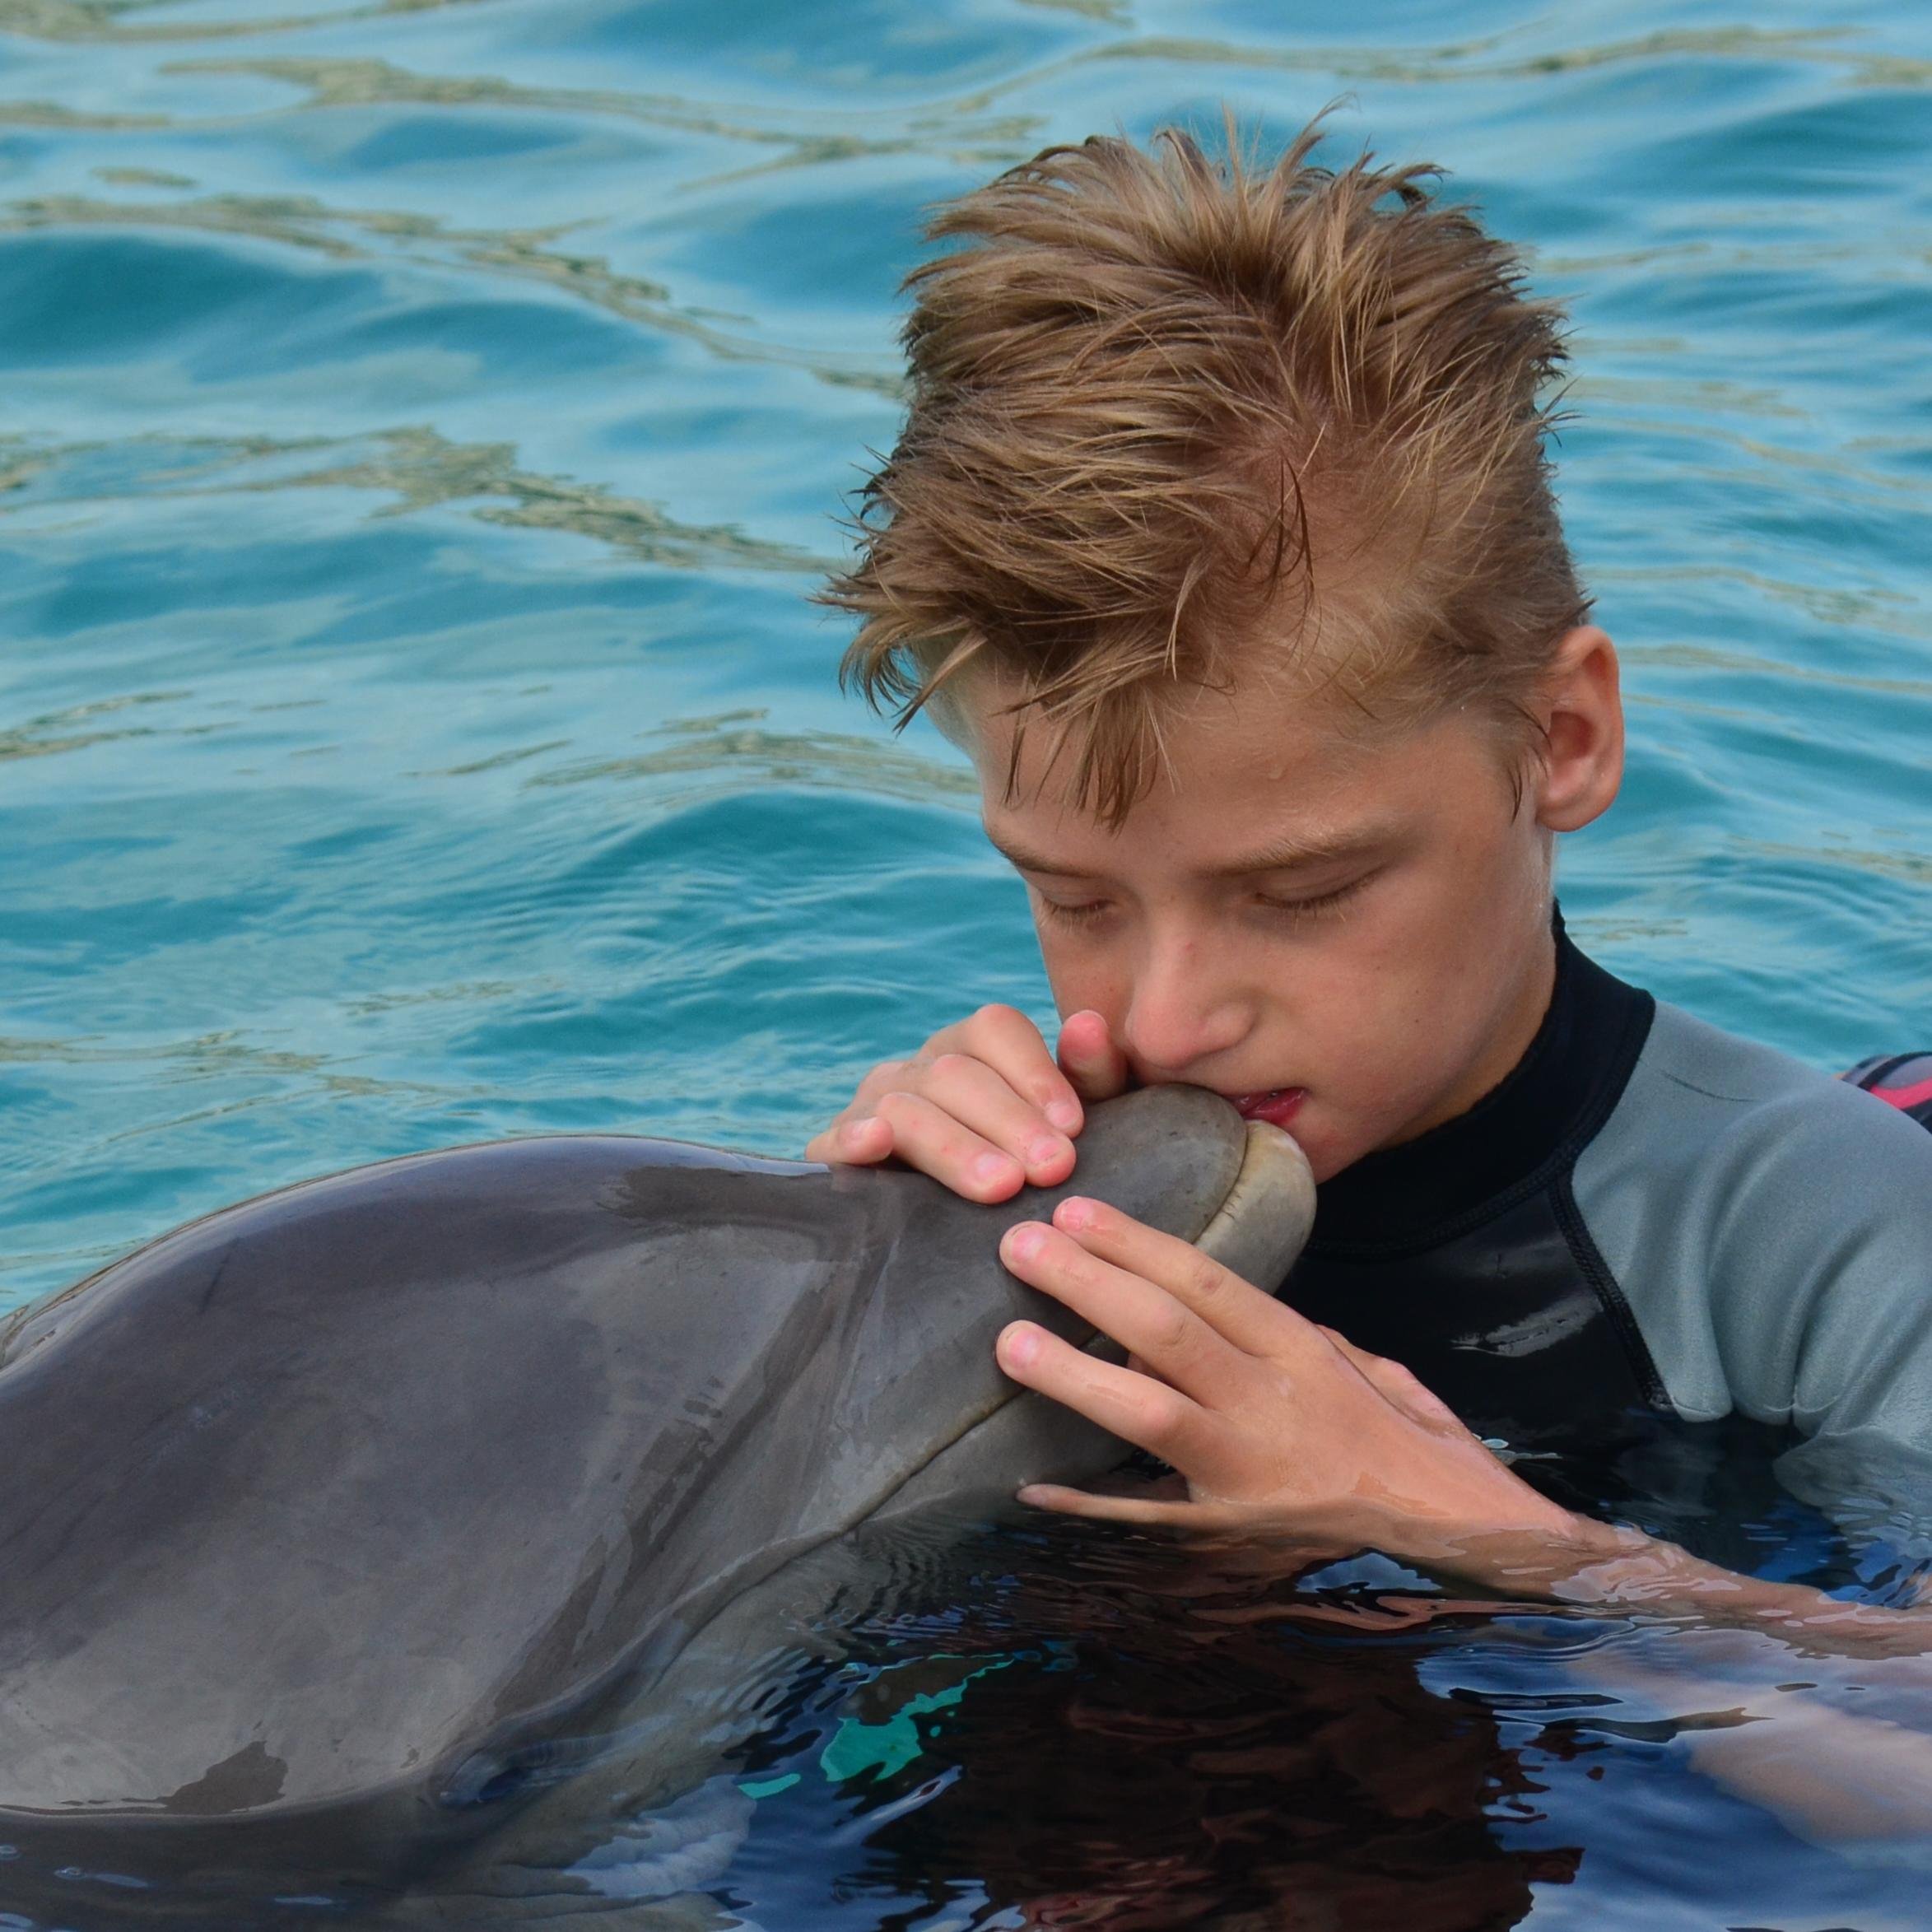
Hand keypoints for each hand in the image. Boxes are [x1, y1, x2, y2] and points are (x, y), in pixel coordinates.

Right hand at [803, 1004, 1129, 1202]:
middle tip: (1052, 1168)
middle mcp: (918, 1071)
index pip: (995, 1030)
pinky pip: (835, 1138)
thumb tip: (1088, 1023)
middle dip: (1009, 1121)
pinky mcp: (832, 1153)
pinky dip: (855, 1137)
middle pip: (956, 1074)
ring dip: (956, 1145)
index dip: (1035, 1073)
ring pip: (906, 1107)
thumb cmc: (1024, 1174)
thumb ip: (1088, 1078)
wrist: (947, 1242)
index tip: (1074, 1128)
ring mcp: (870, 1107)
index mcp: (970, 1052)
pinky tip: (877, 1144)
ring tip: (1001, 1186)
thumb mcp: (1064, 1130)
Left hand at [993, 1193, 1597, 1571]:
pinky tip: (1029, 1484)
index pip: (1208, 1281)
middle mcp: (1275, 1405)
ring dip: (1072, 1373)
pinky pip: (1147, 1518)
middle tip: (1018, 1245)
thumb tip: (1218, 1309)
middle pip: (1166, 1330)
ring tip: (1010, 1339)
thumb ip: (1294, 1340)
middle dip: (1086, 1282)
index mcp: (1305, 1354)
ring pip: (1149, 1411)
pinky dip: (1087, 1501)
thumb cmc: (1422, 1456)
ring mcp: (1250, 1476)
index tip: (1076, 1212)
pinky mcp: (1233, 1542)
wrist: (1476, 1552)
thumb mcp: (1369, 1374)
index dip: (1135, 1243)